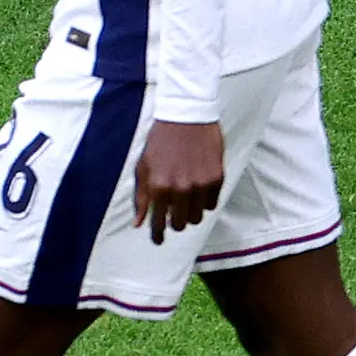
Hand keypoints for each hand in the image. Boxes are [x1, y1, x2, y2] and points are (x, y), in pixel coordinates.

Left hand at [132, 118, 224, 239]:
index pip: (158, 223)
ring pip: (198, 217)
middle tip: (174, 212)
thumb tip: (138, 223)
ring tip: (187, 196)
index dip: (157, 235)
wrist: (186, 116)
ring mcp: (200, 184)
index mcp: (159, 186)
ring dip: (191, 211)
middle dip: (176, 221)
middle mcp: (180, 188)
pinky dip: (205, 200)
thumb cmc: (161, 141)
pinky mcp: (216, 177)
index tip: (158, 240)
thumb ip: (141, 197)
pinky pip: (212, 204)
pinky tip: (199, 187)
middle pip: (181, 224)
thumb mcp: (143, 167)